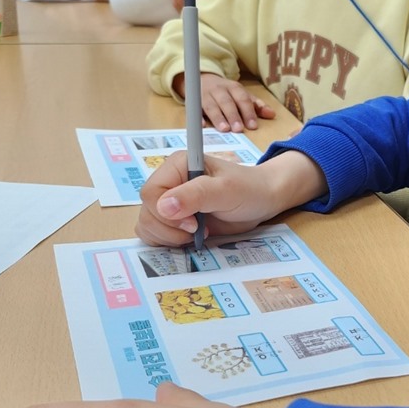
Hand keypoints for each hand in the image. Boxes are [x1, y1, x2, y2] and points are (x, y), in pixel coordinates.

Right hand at [135, 150, 326, 246]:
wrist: (261, 200)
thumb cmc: (247, 189)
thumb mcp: (226, 190)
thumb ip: (196, 195)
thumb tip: (163, 206)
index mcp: (176, 166)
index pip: (150, 193)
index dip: (166, 213)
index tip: (193, 223)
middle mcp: (169, 182)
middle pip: (147, 211)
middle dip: (169, 228)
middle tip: (198, 229)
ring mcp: (170, 201)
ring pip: (147, 224)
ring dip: (168, 237)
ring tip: (196, 233)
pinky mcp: (174, 218)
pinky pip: (154, 233)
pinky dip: (167, 241)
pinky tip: (190, 238)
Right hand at [178, 73, 275, 132]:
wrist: (203, 79)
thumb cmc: (226, 92)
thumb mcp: (242, 95)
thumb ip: (256, 105)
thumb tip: (272, 114)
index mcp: (234, 88)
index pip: (242, 99)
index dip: (248, 112)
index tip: (252, 126)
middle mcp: (220, 90)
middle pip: (227, 102)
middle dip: (233, 115)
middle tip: (238, 129)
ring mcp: (205, 95)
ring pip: (211, 106)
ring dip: (218, 117)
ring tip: (224, 129)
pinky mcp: (193, 102)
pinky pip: (194, 110)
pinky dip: (198, 117)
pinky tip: (202, 126)